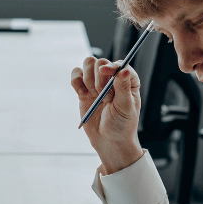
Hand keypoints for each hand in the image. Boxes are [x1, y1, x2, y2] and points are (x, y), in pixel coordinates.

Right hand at [70, 56, 143, 173]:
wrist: (109, 141)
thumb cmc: (122, 125)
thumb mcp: (126, 107)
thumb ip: (123, 87)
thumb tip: (124, 69)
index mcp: (127, 80)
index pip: (119, 64)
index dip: (111, 65)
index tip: (105, 71)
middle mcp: (112, 78)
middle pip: (100, 62)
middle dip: (99, 78)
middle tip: (104, 96)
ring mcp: (96, 83)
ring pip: (87, 65)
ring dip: (88, 80)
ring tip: (95, 97)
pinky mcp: (83, 90)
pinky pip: (75, 75)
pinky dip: (76, 82)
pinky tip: (83, 95)